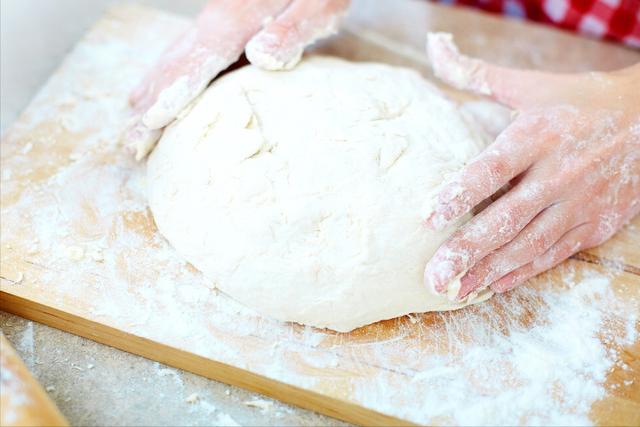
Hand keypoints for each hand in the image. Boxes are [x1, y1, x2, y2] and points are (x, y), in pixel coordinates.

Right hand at [126, 0, 348, 159]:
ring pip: (173, 60)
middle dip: (151, 106)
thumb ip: (290, 30)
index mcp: (236, 19)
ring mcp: (213, 20)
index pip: (198, 62)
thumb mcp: (315, 7)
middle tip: (131, 145)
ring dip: (151, 95)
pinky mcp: (218, 23)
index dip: (174, 93)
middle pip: (175, 67)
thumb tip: (260, 56)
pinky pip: (182, 53)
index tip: (150, 122)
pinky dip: (162, 75)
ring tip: (132, 123)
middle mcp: (215, 20)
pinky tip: (151, 89)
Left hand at [423, 33, 639, 298]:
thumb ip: (475, 73)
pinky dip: (524, 271)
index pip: (494, 168)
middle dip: (469, 249)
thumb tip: (433, 46)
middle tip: (434, 275)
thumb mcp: (528, 84)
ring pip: (529, 244)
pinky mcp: (596, 225)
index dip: (460, 192)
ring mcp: (580, 204)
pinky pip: (555, 254)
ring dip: (491, 270)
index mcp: (539, 135)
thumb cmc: (577, 102)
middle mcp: (560, 173)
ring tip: (455, 291)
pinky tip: (495, 285)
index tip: (427, 216)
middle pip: (508, 217)